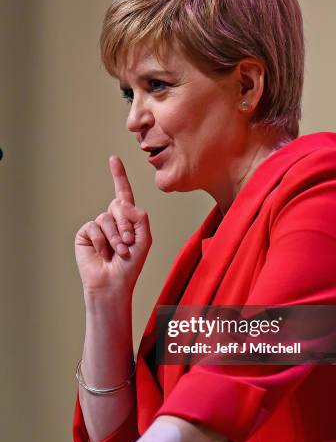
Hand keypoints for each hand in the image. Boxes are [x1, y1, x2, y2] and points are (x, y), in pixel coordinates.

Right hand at [75, 156, 151, 293]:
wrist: (113, 283)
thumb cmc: (131, 264)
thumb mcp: (144, 239)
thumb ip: (140, 218)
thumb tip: (123, 203)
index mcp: (128, 219)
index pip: (123, 193)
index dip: (118, 176)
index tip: (114, 158)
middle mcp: (111, 219)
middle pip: (119, 206)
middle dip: (126, 225)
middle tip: (129, 243)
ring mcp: (97, 226)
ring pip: (107, 218)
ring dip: (116, 237)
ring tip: (119, 252)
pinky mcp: (85, 233)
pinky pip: (94, 227)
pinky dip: (102, 241)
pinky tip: (104, 253)